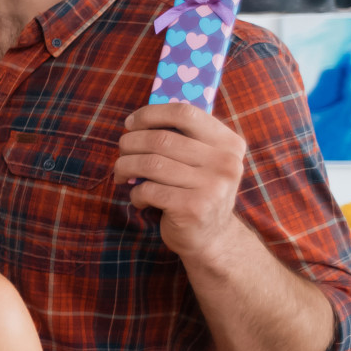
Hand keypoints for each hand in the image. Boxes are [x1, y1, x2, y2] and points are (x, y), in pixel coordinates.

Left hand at [117, 102, 246, 258]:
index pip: (185, 113)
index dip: (150, 114)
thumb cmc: (196, 191)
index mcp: (228, 143)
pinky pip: (148, 190)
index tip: (130, 124)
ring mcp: (212, 186)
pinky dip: (135, 193)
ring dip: (125, 167)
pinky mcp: (193, 208)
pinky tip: (140, 199)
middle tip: (121, 153)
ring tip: (122, 175)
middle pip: (161, 139)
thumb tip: (136, 121)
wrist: (212, 238)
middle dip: (130, 144)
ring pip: (150, 163)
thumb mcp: (200, 162)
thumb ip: (181, 138)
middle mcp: (225, 163)